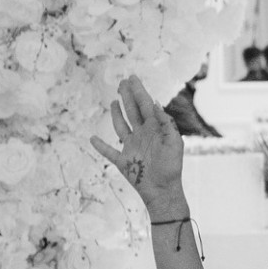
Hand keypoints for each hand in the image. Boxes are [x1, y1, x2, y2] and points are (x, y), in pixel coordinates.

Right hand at [89, 76, 187, 217]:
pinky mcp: (122, 161)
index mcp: (155, 130)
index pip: (146, 106)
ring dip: (116, 114)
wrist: (163, 190)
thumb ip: (166, 124)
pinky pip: (108, 152)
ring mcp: (131, 147)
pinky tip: (93, 138)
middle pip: (132, 112)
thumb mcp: (175, 144)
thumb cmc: (172, 168)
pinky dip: (100, 146)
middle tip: (122, 82)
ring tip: (114, 101)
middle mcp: (142, 136)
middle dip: (128, 96)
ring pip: (121, 126)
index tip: (132, 78)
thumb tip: (157, 104)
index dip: (139, 92)